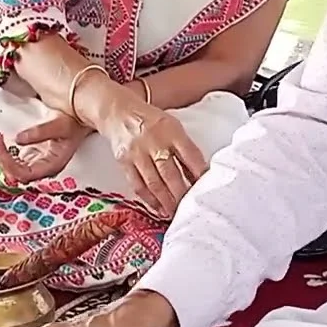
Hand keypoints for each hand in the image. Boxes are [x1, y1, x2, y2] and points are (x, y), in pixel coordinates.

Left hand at [0, 112, 90, 184]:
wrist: (80, 120)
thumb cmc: (74, 123)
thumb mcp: (60, 124)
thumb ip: (40, 132)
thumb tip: (18, 139)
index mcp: (52, 165)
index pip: (25, 173)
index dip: (9, 163)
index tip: (0, 145)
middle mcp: (44, 168)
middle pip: (16, 174)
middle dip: (2, 159)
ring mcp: (38, 163)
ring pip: (14, 170)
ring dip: (1, 157)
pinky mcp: (33, 156)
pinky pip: (15, 161)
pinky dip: (5, 153)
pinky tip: (0, 142)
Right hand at [97, 97, 208, 217]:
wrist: (119, 112)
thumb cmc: (152, 122)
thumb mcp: (173, 127)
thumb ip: (186, 149)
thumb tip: (200, 174)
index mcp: (172, 131)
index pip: (190, 155)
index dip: (200, 173)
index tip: (207, 189)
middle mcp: (154, 141)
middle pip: (170, 173)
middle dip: (182, 194)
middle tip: (191, 209)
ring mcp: (137, 153)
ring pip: (154, 182)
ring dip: (166, 201)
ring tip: (176, 214)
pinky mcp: (124, 162)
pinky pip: (138, 184)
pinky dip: (149, 199)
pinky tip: (158, 208)